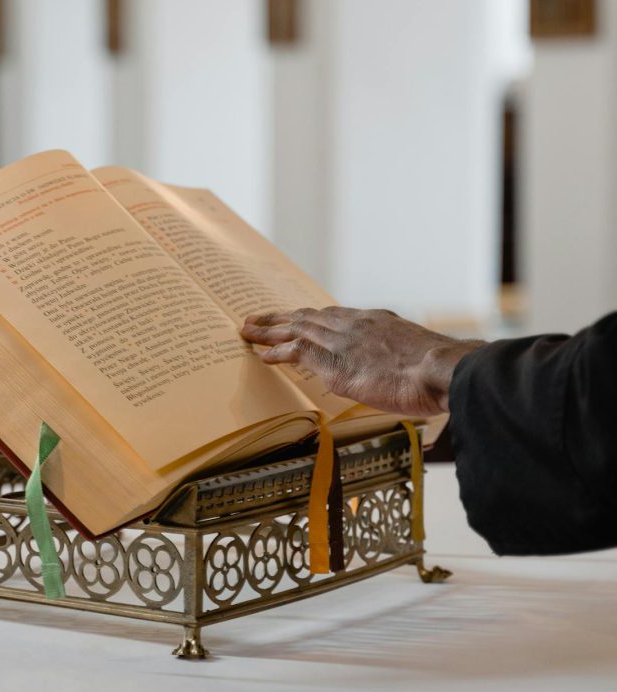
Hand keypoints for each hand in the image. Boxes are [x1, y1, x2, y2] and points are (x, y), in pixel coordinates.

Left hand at [240, 307, 483, 416]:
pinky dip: (278, 352)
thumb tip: (403, 376)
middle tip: (257, 318)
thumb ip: (401, 361)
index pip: (334, 315)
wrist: (443, 370)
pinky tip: (262, 354)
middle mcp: (356, 325)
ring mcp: (344, 341)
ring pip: (297, 328)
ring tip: (248, 330)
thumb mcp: (419, 358)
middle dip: (280, 318)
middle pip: (308, 315)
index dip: (311, 317)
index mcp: (377, 321)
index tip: (297, 316)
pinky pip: (298, 352)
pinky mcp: (336, 362)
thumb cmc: (441, 372)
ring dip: (270, 330)